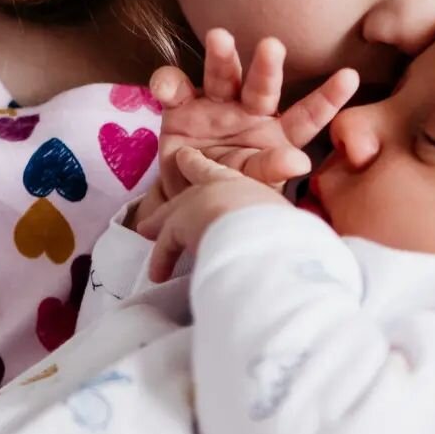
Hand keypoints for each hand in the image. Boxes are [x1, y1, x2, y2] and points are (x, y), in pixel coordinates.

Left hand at [136, 147, 289, 282]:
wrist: (257, 230)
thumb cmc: (279, 227)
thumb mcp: (279, 219)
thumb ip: (270, 222)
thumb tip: (287, 241)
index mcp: (241, 184)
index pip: (217, 173)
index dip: (201, 168)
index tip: (187, 159)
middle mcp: (216, 187)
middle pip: (192, 193)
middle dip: (179, 197)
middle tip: (167, 200)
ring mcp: (194, 202)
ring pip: (172, 213)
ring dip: (159, 222)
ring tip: (147, 230)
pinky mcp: (178, 223)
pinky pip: (166, 243)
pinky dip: (161, 258)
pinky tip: (158, 274)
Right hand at [139, 30, 357, 216]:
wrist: (186, 199)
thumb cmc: (230, 192)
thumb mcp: (251, 189)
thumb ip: (271, 172)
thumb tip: (300, 161)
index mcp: (277, 136)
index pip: (307, 117)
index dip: (327, 98)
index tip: (349, 77)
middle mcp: (249, 113)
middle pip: (262, 88)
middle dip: (267, 68)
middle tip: (272, 47)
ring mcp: (214, 106)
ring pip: (221, 77)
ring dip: (220, 57)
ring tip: (220, 38)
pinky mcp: (180, 107)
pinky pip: (174, 88)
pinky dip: (168, 83)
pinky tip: (165, 88)